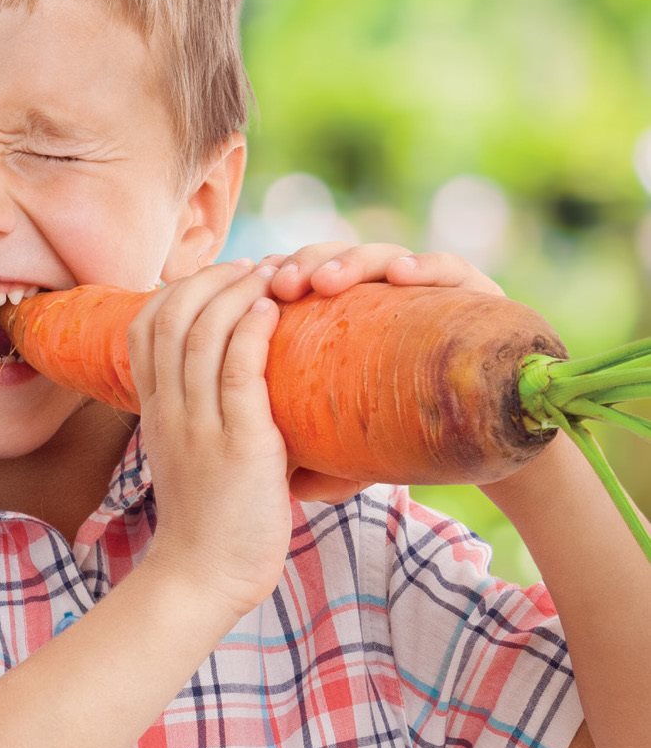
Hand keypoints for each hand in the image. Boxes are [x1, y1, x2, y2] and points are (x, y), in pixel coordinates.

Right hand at [129, 259, 292, 619]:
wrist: (200, 578)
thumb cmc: (206, 520)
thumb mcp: (187, 456)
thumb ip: (200, 417)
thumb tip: (237, 383)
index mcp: (156, 411)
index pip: (146, 328)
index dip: (179, 290)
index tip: (220, 278)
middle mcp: (170, 411)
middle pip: (173, 318)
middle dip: (212, 279)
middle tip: (252, 268)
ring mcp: (200, 427)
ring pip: (204, 335)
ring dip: (238, 293)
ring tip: (271, 274)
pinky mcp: (240, 446)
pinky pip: (238, 372)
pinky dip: (253, 331)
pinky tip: (271, 310)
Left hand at [253, 242, 502, 502]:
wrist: (495, 434)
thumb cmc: (415, 431)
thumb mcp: (362, 447)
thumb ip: (328, 460)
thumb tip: (290, 491)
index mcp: (344, 317)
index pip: (301, 281)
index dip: (274, 281)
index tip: (251, 298)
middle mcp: (380, 294)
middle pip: (334, 259)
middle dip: (305, 264)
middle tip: (286, 287)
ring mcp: (427, 288)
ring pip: (382, 256)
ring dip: (351, 261)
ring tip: (329, 281)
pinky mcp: (475, 291)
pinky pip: (449, 267)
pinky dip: (424, 265)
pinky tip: (402, 275)